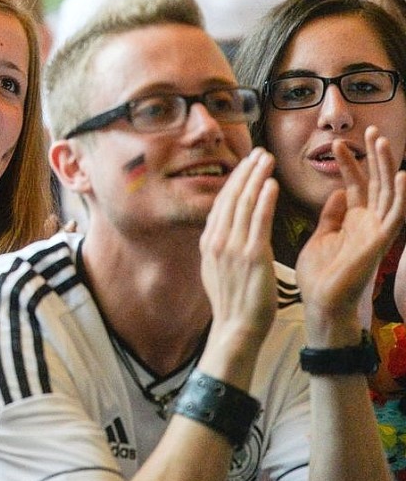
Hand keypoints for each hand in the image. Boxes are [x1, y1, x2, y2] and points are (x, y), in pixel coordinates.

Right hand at [199, 148, 278, 351]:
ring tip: (267, 159)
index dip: (234, 180)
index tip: (246, 164)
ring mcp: (233, 248)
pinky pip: (259, 221)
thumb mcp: (215, 270)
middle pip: (231, 197)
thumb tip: (222, 230)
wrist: (236, 327)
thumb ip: (219, 246)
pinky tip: (271, 184)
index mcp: (208, 243)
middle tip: (258, 152)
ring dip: (257, 177)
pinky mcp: (252, 256)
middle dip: (245, 171)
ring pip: (245, 204)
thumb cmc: (232, 303)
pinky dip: (265, 200)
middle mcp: (217, 241)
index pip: (221, 203)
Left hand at [297, 127, 405, 343]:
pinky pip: (396, 215)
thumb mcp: (322, 236)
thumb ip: (331, 215)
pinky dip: (400, 195)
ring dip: (387, 166)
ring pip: (388, 192)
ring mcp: (378, 231)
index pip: (356, 184)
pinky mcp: (381, 242)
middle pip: (377, 183)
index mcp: (354, 221)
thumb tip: (337, 192)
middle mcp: (370, 223)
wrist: (320, 303)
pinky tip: (402, 174)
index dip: (351, 163)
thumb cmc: (320, 275)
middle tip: (371, 130)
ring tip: (382, 140)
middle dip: (374, 156)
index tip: (338, 143)